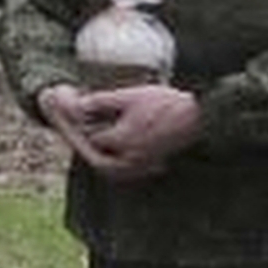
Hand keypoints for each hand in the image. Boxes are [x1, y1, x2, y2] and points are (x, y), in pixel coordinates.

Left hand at [40, 79, 199, 181]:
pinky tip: (110, 148)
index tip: (70, 116)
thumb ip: (101, 102)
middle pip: (97, 161)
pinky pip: (124, 170)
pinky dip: (113, 160)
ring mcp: (140, 166)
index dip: (77, 127)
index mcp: (121, 142)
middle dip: (83, 147)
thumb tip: (77, 105)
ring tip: (88, 141)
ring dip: (97, 156)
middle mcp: (129, 160)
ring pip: (110, 168)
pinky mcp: (150, 166)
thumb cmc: (164, 104)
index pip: (90, 139)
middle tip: (74, 135)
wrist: (197, 117)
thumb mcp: (129, 97)